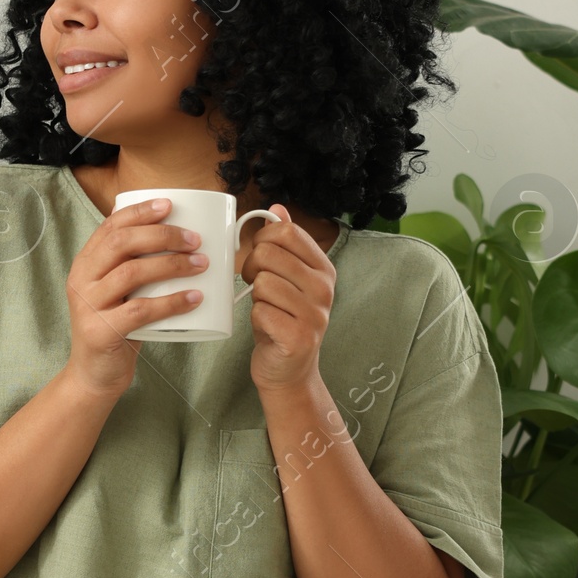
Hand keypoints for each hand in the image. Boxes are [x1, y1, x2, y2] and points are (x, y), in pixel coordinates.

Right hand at [64, 197, 206, 397]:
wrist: (95, 374)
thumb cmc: (116, 327)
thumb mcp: (119, 292)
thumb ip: (135, 267)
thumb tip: (181, 239)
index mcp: (85, 264)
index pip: (110, 226)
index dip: (140, 211)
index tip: (169, 205)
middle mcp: (82, 280)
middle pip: (122, 243)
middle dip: (162, 235)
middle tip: (194, 239)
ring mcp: (88, 306)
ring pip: (132, 273)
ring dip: (172, 265)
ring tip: (201, 264)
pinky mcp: (101, 332)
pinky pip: (140, 311)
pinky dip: (171, 302)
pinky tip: (194, 298)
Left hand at [242, 207, 335, 393]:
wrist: (289, 370)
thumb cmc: (283, 319)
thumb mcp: (287, 278)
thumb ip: (284, 244)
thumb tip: (277, 208)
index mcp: (324, 268)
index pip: (287, 232)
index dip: (263, 239)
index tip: (260, 256)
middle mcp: (324, 289)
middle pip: (269, 253)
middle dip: (252, 268)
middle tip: (257, 286)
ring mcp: (315, 314)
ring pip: (262, 282)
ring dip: (255, 297)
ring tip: (265, 308)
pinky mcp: (298, 337)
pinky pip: (260, 311)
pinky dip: (255, 318)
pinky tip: (268, 327)